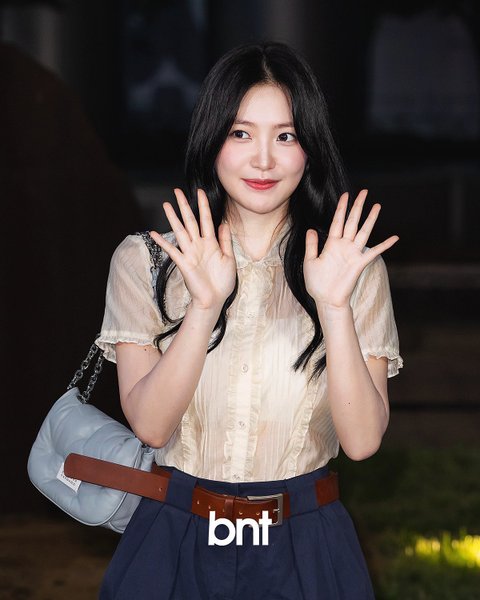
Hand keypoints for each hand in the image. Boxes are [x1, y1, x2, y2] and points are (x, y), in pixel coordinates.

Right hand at [150, 188, 236, 311]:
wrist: (214, 300)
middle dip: (184, 206)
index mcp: (211, 243)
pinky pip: (172, 250)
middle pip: (190, 221)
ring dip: (173, 218)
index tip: (199, 192)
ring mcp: (190, 253)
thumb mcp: (229, 259)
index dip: (203, 205)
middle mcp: (198, 245)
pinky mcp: (183, 263)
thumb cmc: (222, 282)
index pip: (206, 219)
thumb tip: (223, 223)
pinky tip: (154, 233)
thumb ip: (225, 241)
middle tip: (177, 191)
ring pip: (180, 231)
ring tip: (166, 205)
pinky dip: (163, 242)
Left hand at [303, 189, 398, 309]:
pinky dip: (384, 245)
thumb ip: (311, 245)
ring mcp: (353, 254)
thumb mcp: (309, 261)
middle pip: (352, 221)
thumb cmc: (316, 283)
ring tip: (377, 205)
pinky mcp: (360, 264)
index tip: (346, 194)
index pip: (337, 221)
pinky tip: (395, 237)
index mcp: (331, 244)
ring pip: (363, 232)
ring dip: (370, 219)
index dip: (341, 207)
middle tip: (364, 192)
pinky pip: (374, 252)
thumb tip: (311, 229)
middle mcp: (344, 246)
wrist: (326, 300)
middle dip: (358, 206)